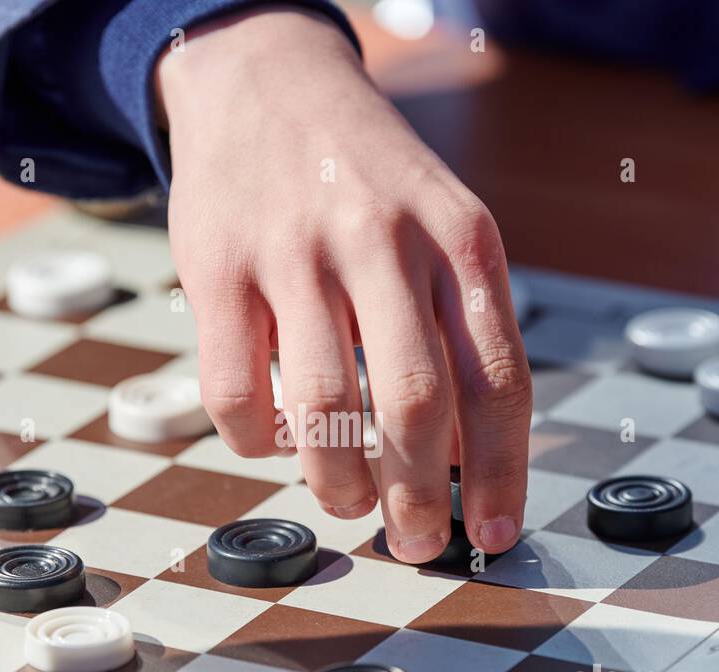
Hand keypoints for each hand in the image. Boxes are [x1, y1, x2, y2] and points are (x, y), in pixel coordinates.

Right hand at [156, 7, 530, 562]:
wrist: (268, 80)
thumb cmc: (368, 181)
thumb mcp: (443, 229)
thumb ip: (461, 331)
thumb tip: (468, 458)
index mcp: (460, 240)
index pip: (498, 379)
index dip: (501, 471)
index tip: (495, 533)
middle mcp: (383, 241)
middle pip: (415, 403)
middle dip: (418, 497)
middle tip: (415, 544)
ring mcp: (294, 251)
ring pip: (322, 408)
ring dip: (336, 482)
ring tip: (344, 500)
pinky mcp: (216, 266)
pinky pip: (234, 392)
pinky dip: (256, 444)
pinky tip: (274, 441)